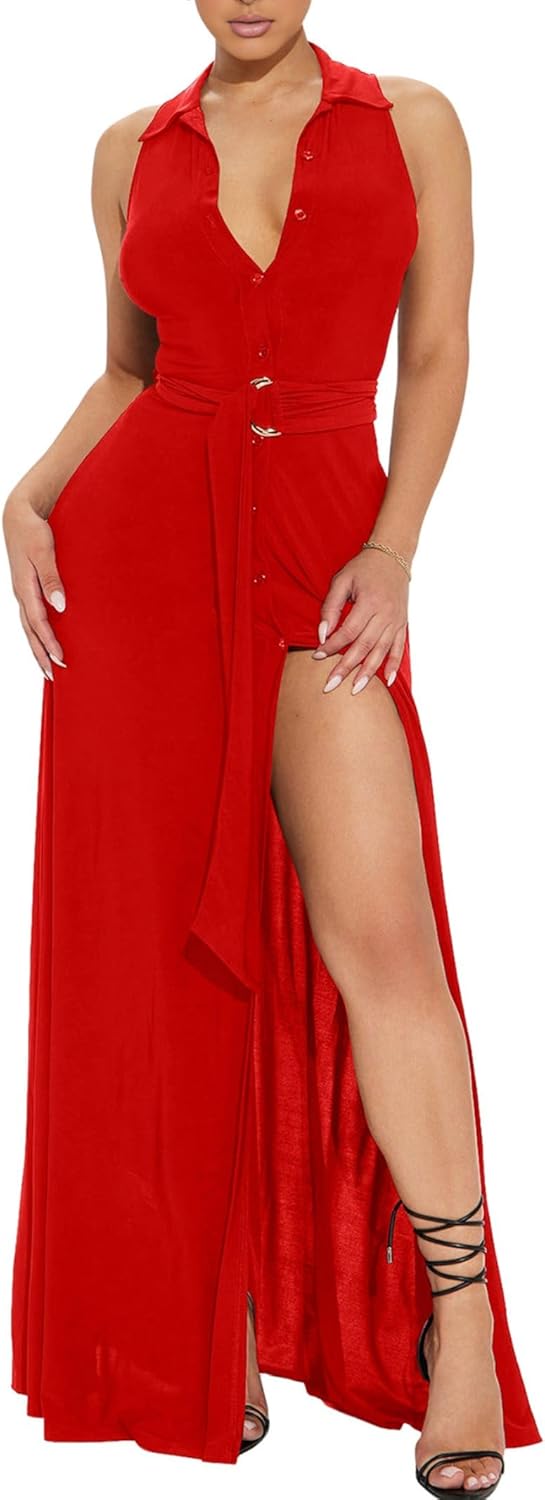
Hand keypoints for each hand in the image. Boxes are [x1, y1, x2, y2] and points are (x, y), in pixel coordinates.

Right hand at [2, 493, 67, 680]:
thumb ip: (51, 578)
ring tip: (48, 668)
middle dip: (41, 654)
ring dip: (37, 648)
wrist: (18, 517)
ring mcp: (22, 593)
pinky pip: (30, 619)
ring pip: (28, 628)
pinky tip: (44, 642)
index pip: (38, 622)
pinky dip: (36, 634)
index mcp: (25, 587)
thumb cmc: (32, 531)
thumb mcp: (43, 550)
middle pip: (30, 631)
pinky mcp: (26, 590)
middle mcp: (21, 594)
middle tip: (54, 675)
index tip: (60, 658)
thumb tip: (60, 605)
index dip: (49, 642)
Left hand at [313, 545, 408, 692]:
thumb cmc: (364, 568)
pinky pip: (399, 649)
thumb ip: (331, 606)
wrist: (393, 556)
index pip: (348, 631)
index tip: (317, 656)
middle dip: (346, 667)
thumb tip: (323, 633)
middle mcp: (385, 614)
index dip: (332, 646)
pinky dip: (393, 665)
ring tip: (355, 689)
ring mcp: (396, 621)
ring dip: (368, 672)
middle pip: (364, 646)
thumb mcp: (342, 580)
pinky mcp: (402, 625)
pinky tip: (387, 681)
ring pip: (381, 652)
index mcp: (369, 602)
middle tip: (330, 685)